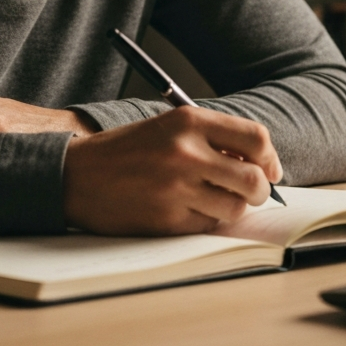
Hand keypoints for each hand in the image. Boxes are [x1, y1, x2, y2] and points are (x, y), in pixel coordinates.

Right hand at [63, 106, 281, 235]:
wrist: (76, 175)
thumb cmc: (125, 150)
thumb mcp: (167, 127)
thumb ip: (211, 138)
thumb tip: (260, 162)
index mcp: (188, 121)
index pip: (256, 138)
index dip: (270, 157)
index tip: (269, 168)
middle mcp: (186, 152)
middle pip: (255, 179)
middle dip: (260, 190)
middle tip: (251, 192)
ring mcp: (177, 188)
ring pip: (236, 208)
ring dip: (231, 207)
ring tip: (211, 198)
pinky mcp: (167, 219)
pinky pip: (208, 225)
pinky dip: (205, 220)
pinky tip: (184, 208)